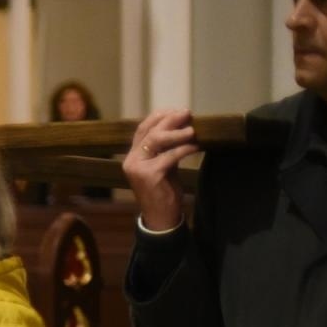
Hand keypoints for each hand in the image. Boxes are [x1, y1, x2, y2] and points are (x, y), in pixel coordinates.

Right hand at [122, 109, 198, 231]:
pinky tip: (196, 147)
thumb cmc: (163, 190)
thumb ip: (166, 148)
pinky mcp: (149, 176)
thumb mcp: (163, 165)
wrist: (160, 216)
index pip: (142, 129)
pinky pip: (169, 156)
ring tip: (193, 131)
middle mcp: (130, 160)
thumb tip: (182, 125)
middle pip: (149, 132)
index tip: (177, 110)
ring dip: (177, 133)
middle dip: (170, 120)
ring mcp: (137, 168)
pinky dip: (184, 149)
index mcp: (132, 156)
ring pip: (156, 141)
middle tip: (187, 114)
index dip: (159, 117)